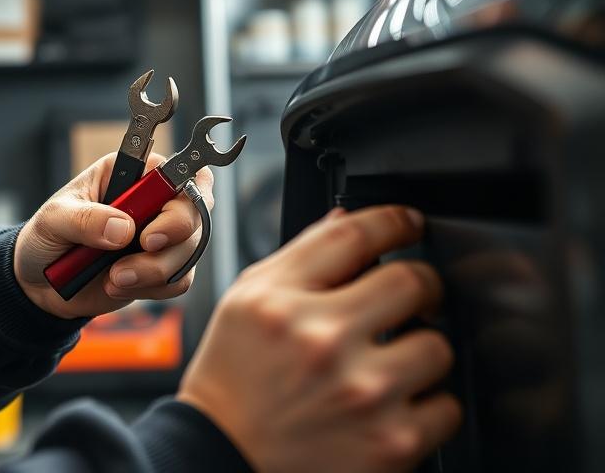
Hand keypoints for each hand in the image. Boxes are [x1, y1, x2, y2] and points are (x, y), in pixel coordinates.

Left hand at [14, 152, 213, 318]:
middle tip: (142, 249)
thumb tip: (122, 228)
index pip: (175, 171)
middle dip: (173, 239)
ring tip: (114, 279)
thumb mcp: (53, 220)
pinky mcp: (160, 267)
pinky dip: (152, 289)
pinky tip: (118, 287)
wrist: (39, 283)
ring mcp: (160, 234)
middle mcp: (151, 200)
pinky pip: (179, 280)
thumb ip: (85, 220)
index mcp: (129, 173)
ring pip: (190, 250)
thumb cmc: (46, 237)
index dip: (181, 195)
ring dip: (155, 271)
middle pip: (195, 210)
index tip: (152, 229)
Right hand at [177, 205, 460, 472]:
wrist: (222, 455)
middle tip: (410, 298)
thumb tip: (350, 219)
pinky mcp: (392, 443)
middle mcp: (322, 343)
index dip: (394, 221)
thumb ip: (300, 256)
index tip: (407, 224)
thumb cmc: (233, 377)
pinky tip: (393, 403)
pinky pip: (446, 407)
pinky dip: (427, 404)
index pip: (355, 235)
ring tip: (392, 360)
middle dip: (419, 285)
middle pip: (412, 281)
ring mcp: (362, 394)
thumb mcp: (246, 301)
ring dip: (422, 348)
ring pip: (438, 345)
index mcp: (282, 302)